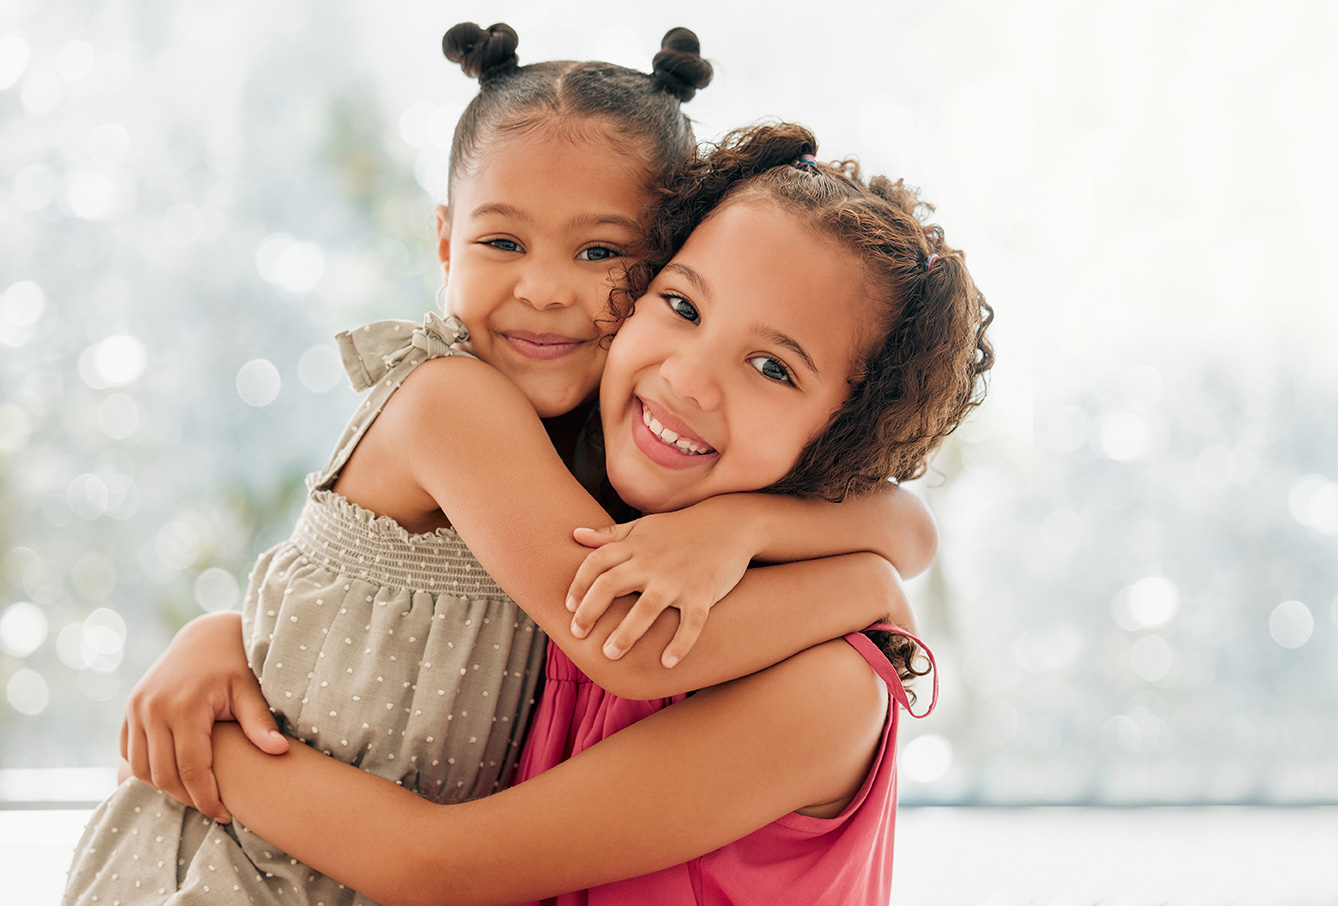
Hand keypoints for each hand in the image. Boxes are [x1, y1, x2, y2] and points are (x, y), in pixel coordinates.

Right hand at [120, 612, 287, 821]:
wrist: (206, 637)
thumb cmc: (234, 665)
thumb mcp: (250, 690)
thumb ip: (260, 723)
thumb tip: (280, 751)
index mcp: (185, 706)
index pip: (191, 768)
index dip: (207, 798)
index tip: (225, 814)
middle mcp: (154, 708)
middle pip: (163, 775)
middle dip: (187, 798)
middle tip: (212, 809)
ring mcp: (136, 708)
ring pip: (141, 769)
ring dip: (164, 788)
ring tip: (195, 794)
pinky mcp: (129, 709)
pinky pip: (130, 753)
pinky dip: (147, 770)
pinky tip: (174, 776)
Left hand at [566, 503, 756, 666]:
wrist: (730, 524)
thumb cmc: (680, 529)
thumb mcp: (643, 527)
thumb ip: (609, 535)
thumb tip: (575, 534)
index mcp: (635, 546)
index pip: (596, 563)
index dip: (578, 585)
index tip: (569, 607)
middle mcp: (652, 562)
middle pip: (612, 584)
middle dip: (590, 611)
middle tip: (578, 635)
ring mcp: (678, 578)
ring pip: (647, 607)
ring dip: (626, 633)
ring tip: (610, 654)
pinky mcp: (704, 591)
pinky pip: (691, 622)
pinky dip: (680, 643)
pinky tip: (667, 663)